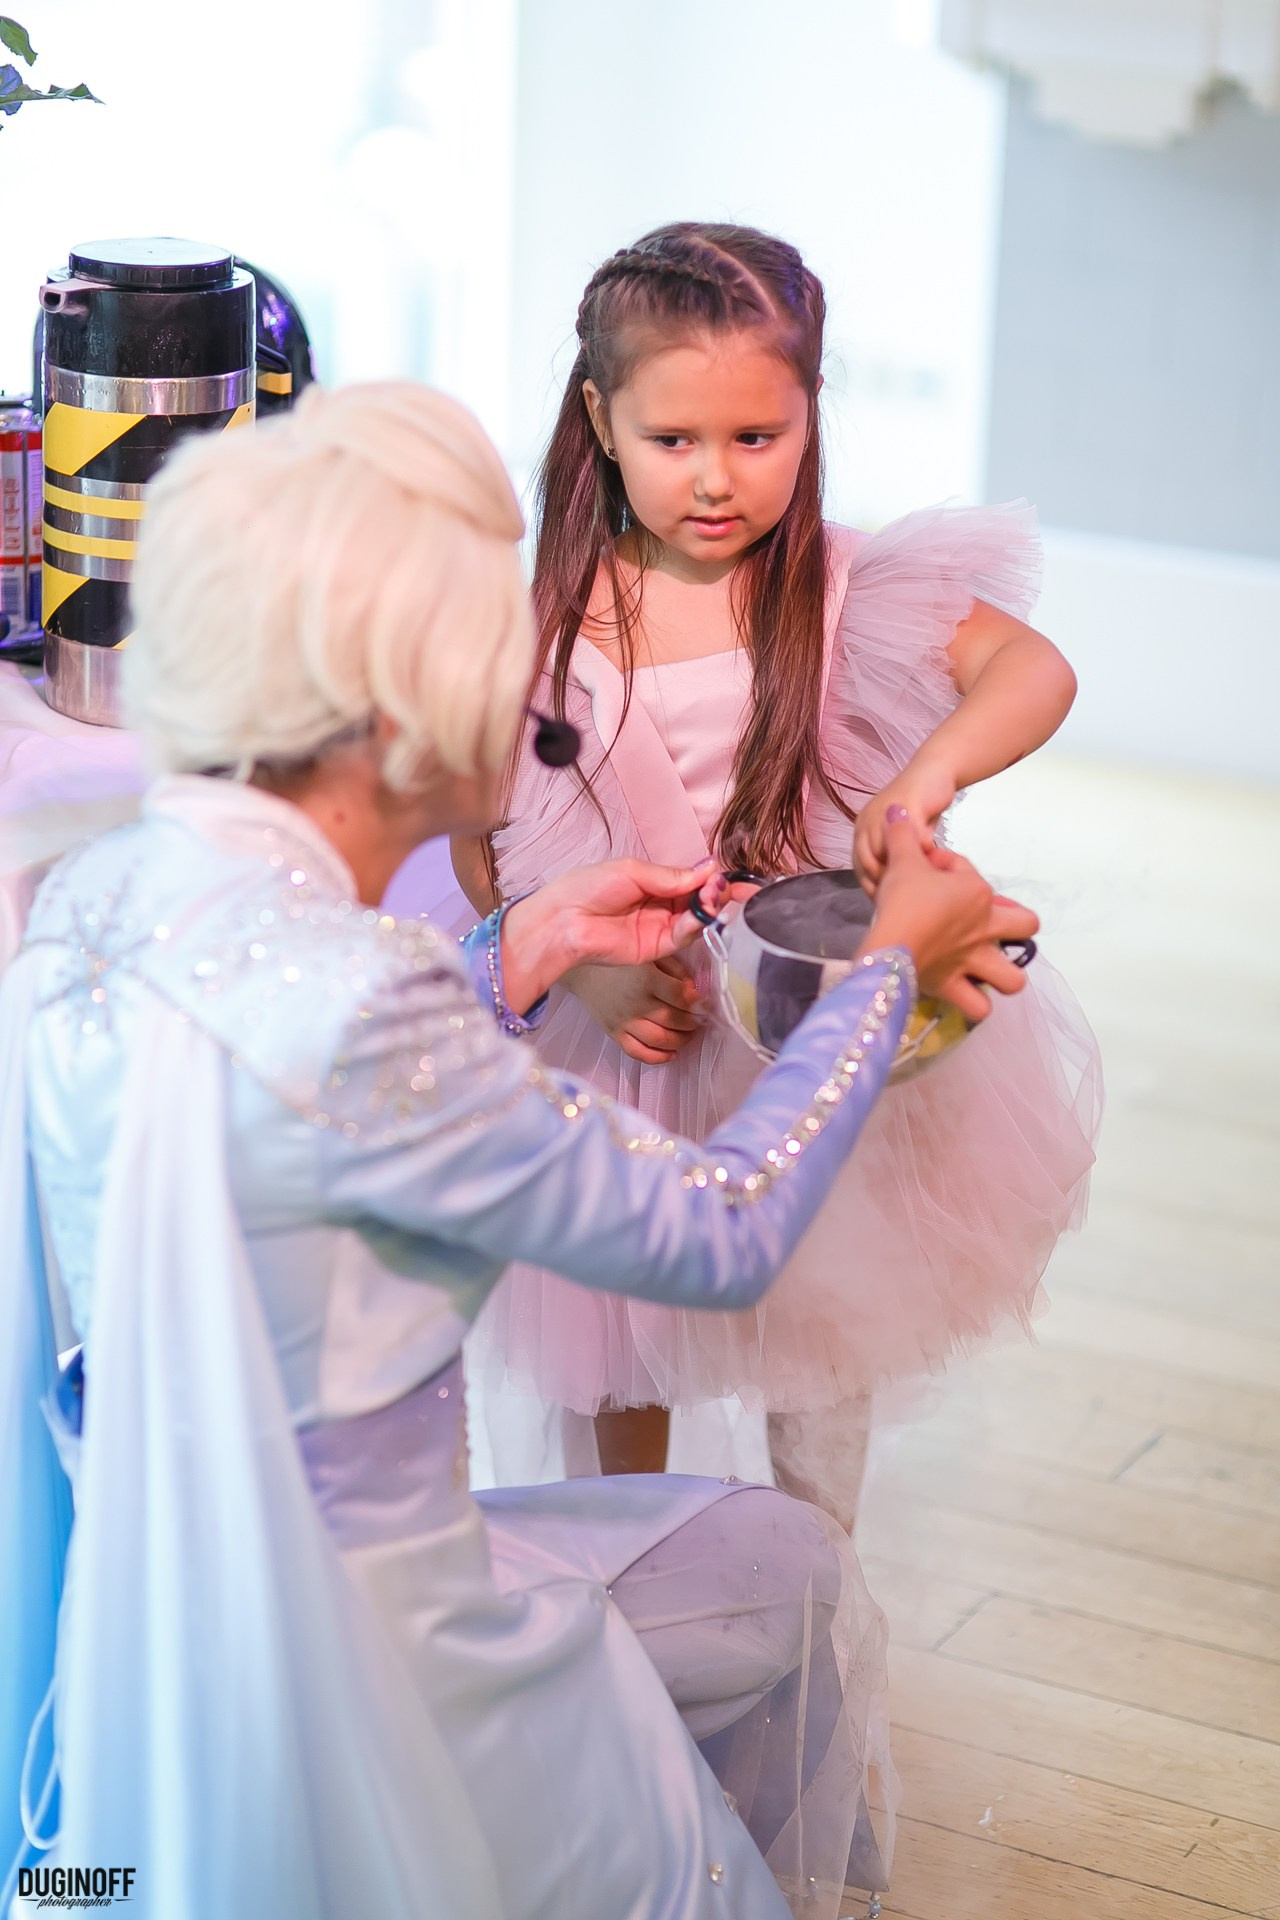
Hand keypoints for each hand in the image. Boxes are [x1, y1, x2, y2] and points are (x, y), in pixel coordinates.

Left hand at [538, 856, 731, 968]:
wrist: (563, 920)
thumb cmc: (589, 887)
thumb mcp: (634, 871)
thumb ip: (672, 876)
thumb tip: (710, 869)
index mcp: (654, 883)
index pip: (692, 881)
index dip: (712, 879)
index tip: (729, 876)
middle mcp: (661, 905)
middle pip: (699, 901)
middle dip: (716, 894)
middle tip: (722, 888)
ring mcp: (660, 927)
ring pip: (696, 919)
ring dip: (709, 908)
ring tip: (712, 898)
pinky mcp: (656, 948)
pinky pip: (683, 936)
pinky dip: (695, 925)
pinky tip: (700, 913)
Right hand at [563, 954, 701, 1064]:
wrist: (582, 969)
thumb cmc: (619, 960)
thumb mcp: (650, 954)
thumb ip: (675, 968)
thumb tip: (694, 988)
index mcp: (646, 979)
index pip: (682, 997)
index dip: (699, 1002)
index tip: (705, 1001)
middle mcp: (635, 1002)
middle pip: (675, 1020)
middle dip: (693, 1022)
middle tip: (700, 1018)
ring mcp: (624, 1021)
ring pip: (660, 1039)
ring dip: (681, 1040)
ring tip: (689, 1033)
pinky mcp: (614, 1032)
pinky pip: (637, 1052)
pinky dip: (658, 1057)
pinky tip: (672, 1053)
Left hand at [854, 753, 957, 889]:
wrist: (936, 771)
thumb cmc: (919, 808)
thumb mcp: (902, 837)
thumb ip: (893, 858)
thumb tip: (894, 894)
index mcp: (862, 829)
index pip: (859, 867)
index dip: (873, 888)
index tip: (890, 904)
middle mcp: (868, 820)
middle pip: (869, 862)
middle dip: (888, 884)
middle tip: (909, 897)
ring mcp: (885, 811)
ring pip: (889, 852)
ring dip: (907, 870)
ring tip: (924, 883)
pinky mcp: (908, 803)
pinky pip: (914, 836)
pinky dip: (925, 852)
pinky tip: (936, 860)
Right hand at [863, 811, 1037, 1023]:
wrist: (889, 941)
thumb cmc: (901, 899)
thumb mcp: (901, 861)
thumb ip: (902, 835)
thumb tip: (897, 811)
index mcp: (976, 893)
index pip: (966, 871)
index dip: (946, 868)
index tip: (925, 872)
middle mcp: (985, 929)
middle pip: (1026, 926)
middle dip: (1016, 927)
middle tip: (988, 928)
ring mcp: (974, 962)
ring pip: (1013, 980)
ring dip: (1002, 976)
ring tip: (983, 969)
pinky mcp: (956, 988)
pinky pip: (978, 1008)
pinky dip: (974, 1004)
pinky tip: (964, 994)